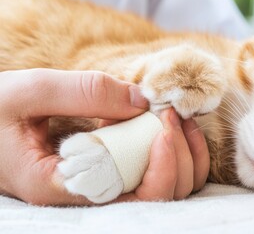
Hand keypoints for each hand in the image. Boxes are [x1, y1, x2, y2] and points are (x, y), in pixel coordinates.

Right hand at [0, 68, 209, 204]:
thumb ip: (85, 92)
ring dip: (185, 156)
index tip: (162, 119)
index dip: (164, 163)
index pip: (134, 197)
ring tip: (175, 119)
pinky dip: (175, 153)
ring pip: (167, 192)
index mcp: (63, 186)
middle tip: (170, 114)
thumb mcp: (30, 93)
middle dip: (181, 155)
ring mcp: (102, 187)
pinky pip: (155, 176)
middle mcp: (89, 196)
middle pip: (160, 197)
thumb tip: (142, 100)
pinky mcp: (108, 174)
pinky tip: (168, 126)